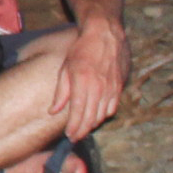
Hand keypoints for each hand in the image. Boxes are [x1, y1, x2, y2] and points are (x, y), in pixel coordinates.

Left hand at [51, 17, 125, 143]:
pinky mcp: (119, 86)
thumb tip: (53, 111)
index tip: (69, 136)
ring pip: (103, 115)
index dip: (74, 128)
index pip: (78, 113)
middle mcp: (99, 88)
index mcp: (83, 83)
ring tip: (83, 128)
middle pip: (91, 118)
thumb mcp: (65, 68)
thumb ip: (61, 92)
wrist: (105, 34)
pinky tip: (97, 116)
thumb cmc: (82, 49)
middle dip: (82, 131)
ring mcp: (111, 88)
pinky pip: (112, 107)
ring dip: (93, 124)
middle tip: (75, 137)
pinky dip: (104, 115)